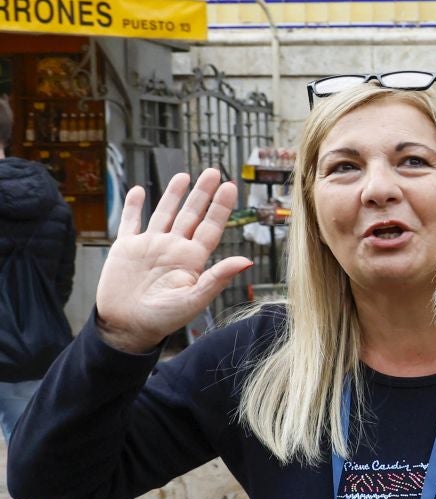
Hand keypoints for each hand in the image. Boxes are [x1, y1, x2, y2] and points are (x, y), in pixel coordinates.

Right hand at [95, 170, 252, 353]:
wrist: (126, 328)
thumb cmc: (163, 319)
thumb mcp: (194, 299)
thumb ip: (217, 278)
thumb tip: (247, 260)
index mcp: (192, 259)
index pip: (211, 226)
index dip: (220, 207)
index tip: (230, 186)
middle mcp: (174, 248)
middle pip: (191, 214)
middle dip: (202, 193)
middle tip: (213, 171)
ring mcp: (150, 246)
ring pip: (164, 213)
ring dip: (173, 194)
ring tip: (184, 176)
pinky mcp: (126, 248)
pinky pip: (130, 222)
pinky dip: (133, 206)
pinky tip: (138, 191)